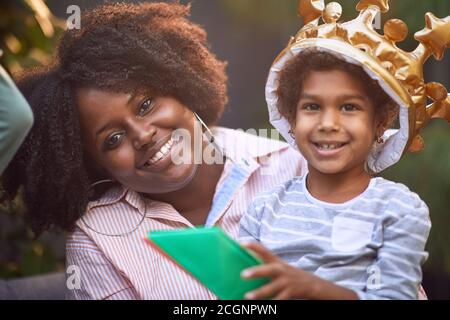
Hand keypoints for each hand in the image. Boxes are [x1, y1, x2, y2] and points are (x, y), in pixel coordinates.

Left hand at [241, 242, 357, 299]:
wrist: (316, 285)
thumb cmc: (292, 277)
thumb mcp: (281, 268)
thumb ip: (267, 265)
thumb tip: (246, 265)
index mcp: (278, 263)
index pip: (264, 251)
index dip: (253, 246)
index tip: (241, 243)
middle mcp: (282, 270)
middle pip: (268, 269)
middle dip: (256, 271)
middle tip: (242, 275)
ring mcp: (288, 282)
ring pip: (273, 288)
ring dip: (260, 293)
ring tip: (247, 297)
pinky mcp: (293, 293)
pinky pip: (281, 299)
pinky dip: (273, 303)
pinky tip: (266, 307)